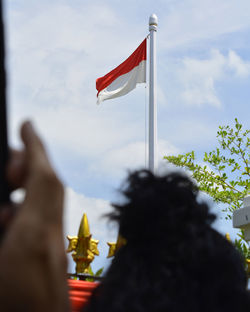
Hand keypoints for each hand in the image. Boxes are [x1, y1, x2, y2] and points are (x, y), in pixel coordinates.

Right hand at [0, 121, 68, 311]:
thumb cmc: (14, 305)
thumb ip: (2, 215)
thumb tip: (5, 205)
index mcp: (32, 239)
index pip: (43, 179)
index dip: (36, 147)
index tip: (28, 124)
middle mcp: (50, 239)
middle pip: (51, 185)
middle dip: (32, 163)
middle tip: (12, 159)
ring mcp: (55, 247)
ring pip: (51, 199)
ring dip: (32, 183)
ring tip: (9, 181)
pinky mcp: (53, 256)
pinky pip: (48, 217)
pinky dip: (32, 204)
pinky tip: (11, 214)